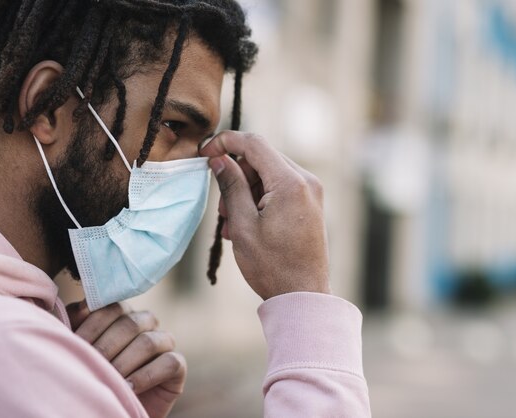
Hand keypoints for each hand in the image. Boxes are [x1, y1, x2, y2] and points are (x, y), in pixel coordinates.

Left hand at [66, 301, 185, 417]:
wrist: (115, 409)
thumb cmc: (96, 377)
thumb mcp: (81, 350)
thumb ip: (75, 326)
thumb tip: (74, 307)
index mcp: (122, 314)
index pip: (110, 307)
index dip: (92, 326)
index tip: (74, 346)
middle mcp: (146, 322)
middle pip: (130, 323)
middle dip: (106, 347)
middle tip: (92, 366)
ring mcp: (164, 341)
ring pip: (148, 342)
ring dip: (124, 363)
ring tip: (110, 379)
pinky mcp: (178, 365)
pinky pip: (168, 362)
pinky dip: (146, 376)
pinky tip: (128, 388)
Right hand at [199, 131, 330, 299]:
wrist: (303, 296)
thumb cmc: (272, 265)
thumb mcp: (243, 225)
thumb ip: (231, 186)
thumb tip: (219, 159)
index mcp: (291, 183)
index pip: (254, 143)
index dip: (225, 142)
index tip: (204, 153)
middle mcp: (306, 181)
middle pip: (261, 159)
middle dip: (236, 177)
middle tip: (222, 210)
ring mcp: (311, 192)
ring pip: (268, 174)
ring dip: (245, 192)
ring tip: (233, 225)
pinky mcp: (310, 204)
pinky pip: (279, 189)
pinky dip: (259, 200)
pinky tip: (246, 226)